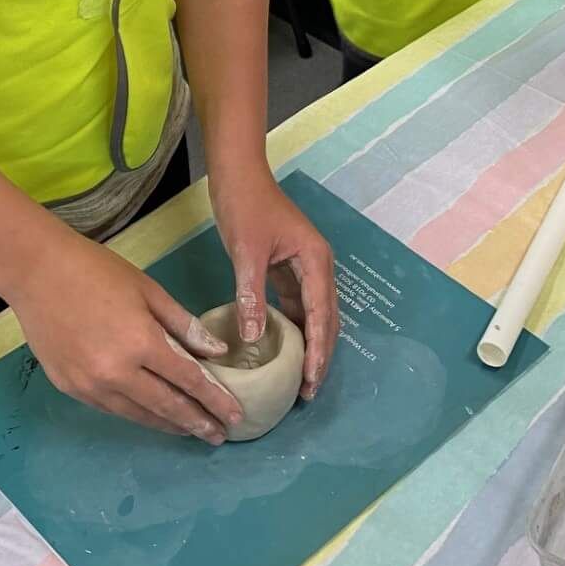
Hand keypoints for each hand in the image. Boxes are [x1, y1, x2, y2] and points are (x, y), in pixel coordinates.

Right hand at [11, 223, 243, 442]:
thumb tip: (216, 353)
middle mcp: (116, 373)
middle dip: (197, 422)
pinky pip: (112, 408)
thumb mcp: (149, 290)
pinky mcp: (70, 388)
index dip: (214, 400)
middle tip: (220, 435)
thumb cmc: (97, 271)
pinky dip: (137, 413)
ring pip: (139, 415)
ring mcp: (90, 385)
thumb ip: (184, 326)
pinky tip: (152, 415)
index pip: (189, 380)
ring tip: (191, 430)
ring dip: (168, 424)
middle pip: (167, 406)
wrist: (36, 272)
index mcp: (141, 343)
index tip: (235, 415)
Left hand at [209, 159, 339, 397]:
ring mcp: (305, 266)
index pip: (321, 315)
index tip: (311, 381)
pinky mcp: (289, 267)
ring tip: (300, 378)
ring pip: (314, 314)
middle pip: (326, 318)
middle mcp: (318, 265)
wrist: (238, 174)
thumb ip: (252, 294)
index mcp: (315, 260)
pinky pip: (298, 305)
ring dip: (311, 344)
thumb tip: (254, 337)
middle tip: (308, 391)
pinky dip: (296, 328)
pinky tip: (285, 349)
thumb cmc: (245, 206)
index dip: (318, 351)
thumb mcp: (247, 251)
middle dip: (321, 355)